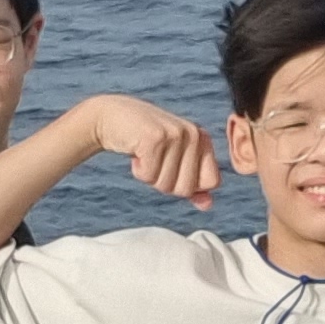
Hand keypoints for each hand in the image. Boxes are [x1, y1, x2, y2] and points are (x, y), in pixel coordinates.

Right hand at [81, 95, 221, 208]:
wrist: (111, 118)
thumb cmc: (145, 144)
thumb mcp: (172, 163)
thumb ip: (192, 184)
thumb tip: (208, 205)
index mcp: (203, 139)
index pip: (213, 182)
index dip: (189, 185)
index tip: (172, 167)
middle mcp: (193, 134)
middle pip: (187, 188)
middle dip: (165, 182)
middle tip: (154, 161)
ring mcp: (175, 134)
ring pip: (167, 184)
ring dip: (150, 176)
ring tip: (145, 154)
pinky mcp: (155, 137)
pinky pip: (149, 176)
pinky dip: (138, 171)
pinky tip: (136, 152)